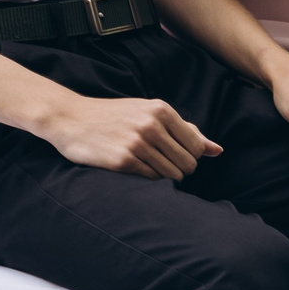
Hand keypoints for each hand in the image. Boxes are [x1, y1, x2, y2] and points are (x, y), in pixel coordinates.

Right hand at [39, 94, 220, 180]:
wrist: (71, 118)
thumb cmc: (114, 116)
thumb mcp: (149, 114)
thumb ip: (185, 131)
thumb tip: (217, 150)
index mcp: (161, 110)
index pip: (197, 146)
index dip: (190, 156)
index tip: (174, 155)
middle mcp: (152, 125)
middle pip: (188, 163)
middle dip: (180, 169)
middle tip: (160, 164)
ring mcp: (138, 143)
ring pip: (172, 174)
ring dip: (165, 176)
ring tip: (148, 167)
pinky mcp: (124, 160)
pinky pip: (152, 179)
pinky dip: (148, 179)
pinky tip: (136, 169)